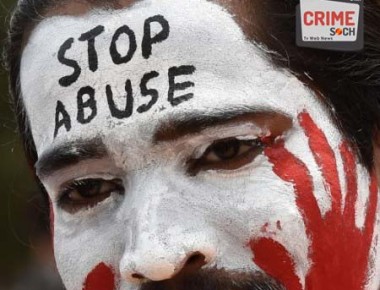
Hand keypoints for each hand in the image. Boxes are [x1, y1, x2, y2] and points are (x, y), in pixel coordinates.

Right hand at [250, 111, 377, 289]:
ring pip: (352, 175)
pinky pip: (375, 193)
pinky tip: (377, 146)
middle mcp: (340, 216)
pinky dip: (377, 168)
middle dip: (315, 138)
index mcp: (318, 224)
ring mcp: (357, 218)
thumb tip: (254, 237)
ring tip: (332, 128)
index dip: (286, 161)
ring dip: (341, 148)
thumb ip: (272, 254)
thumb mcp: (289, 273)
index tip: (271, 146)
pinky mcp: (366, 225)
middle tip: (303, 116)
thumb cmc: (321, 286)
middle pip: (328, 167)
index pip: (301, 182)